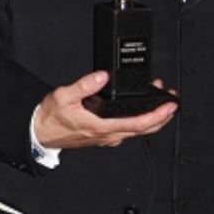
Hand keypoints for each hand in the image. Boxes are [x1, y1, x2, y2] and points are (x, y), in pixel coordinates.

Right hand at [33, 71, 175, 149]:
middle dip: (162, 116)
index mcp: (102, 127)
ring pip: (138, 132)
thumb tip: (102, 76)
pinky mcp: (105, 136)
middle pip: (145, 130)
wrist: (41, 133)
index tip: (170, 105)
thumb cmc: (52, 118)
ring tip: (160, 103)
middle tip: (172, 102)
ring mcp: (108, 138)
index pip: (138, 124)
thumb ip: (84, 85)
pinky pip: (129, 131)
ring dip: (153, 119)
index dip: (158, 115)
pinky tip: (141, 111)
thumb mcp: (63, 96)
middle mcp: (109, 135)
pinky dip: (141, 121)